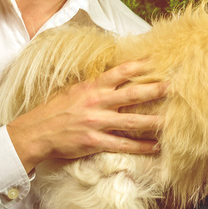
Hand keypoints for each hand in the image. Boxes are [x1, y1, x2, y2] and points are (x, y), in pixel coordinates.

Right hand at [6, 59, 166, 172]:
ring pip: (131, 122)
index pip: (119, 72)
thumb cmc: (54, 110)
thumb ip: (93, 85)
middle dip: (153, 90)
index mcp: (92, 87)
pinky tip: (155, 146)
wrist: (36, 132)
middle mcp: (97, 102)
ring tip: (170, 121)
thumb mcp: (73, 90)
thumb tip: (112, 78)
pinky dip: (141, 146)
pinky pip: (123, 144)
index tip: (155, 61)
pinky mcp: (95, 141)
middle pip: (132, 94)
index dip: (138, 66)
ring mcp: (97, 123)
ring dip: (153, 121)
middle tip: (171, 87)